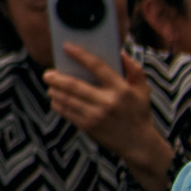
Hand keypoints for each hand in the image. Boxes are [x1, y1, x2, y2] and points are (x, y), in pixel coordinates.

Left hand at [45, 48, 170, 173]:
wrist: (138, 144)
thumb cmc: (138, 112)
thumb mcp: (143, 90)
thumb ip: (134, 70)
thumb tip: (120, 52)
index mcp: (122, 89)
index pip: (98, 67)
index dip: (81, 55)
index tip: (66, 47)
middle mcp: (108, 102)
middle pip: (74, 85)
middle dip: (57, 78)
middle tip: (47, 74)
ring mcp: (97, 116)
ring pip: (67, 99)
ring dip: (54, 91)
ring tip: (50, 85)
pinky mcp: (89, 127)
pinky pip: (67, 112)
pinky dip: (58, 104)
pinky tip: (56, 99)